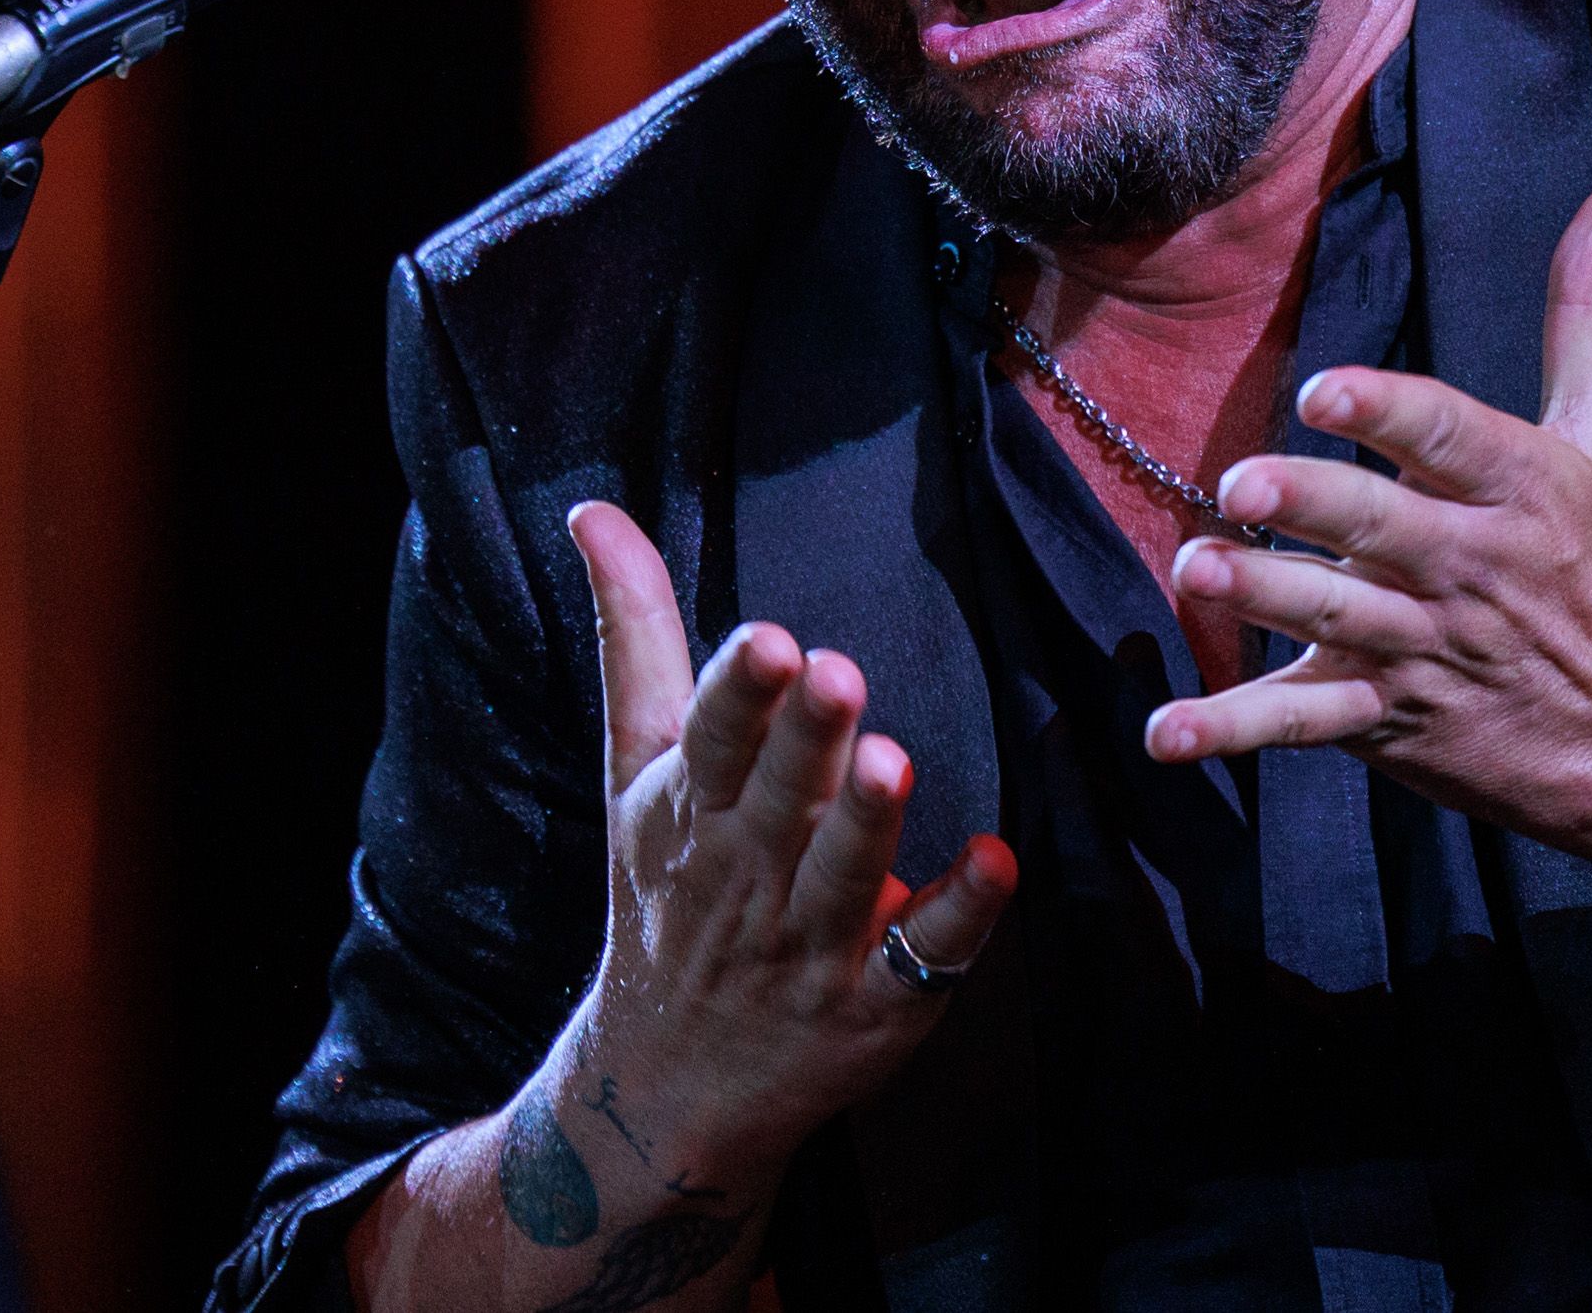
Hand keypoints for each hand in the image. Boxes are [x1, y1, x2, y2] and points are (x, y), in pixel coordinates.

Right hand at [564, 501, 1015, 1196]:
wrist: (667, 1083)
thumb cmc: (666, 892)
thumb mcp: (635, 768)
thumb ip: (636, 635)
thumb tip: (595, 509)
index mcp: (688, 808)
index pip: (709, 742)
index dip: (738, 696)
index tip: (768, 640)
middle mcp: (746, 873)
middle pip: (778, 800)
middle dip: (805, 741)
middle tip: (837, 671)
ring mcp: (811, 945)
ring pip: (844, 876)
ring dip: (868, 820)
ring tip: (892, 756)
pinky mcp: (875, 1005)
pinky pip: (923, 961)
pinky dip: (958, 916)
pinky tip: (996, 862)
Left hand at [1143, 185, 1591, 857]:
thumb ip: (1584, 316)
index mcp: (1521, 490)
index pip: (1451, 439)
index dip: (1387, 412)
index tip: (1323, 389)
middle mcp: (1470, 570)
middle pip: (1381, 530)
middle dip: (1313, 508)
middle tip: (1242, 485)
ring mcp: (1423, 648)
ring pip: (1333, 618)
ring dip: (1261, 599)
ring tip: (1196, 568)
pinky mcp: (1385, 717)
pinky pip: (1301, 724)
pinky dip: (1231, 730)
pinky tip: (1165, 731)